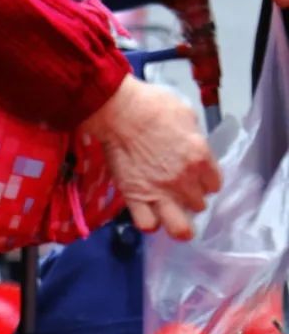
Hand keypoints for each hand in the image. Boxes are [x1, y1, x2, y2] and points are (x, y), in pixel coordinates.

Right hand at [83, 76, 221, 239]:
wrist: (118, 111)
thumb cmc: (152, 105)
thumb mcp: (186, 115)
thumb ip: (194, 139)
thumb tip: (193, 146)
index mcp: (200, 158)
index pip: (215, 184)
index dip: (206, 180)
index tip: (198, 176)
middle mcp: (184, 181)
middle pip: (199, 204)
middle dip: (191, 197)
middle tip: (180, 188)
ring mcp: (159, 192)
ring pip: (180, 228)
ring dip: (179, 221)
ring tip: (172, 213)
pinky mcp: (135, 197)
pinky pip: (148, 224)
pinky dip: (151, 223)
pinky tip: (151, 214)